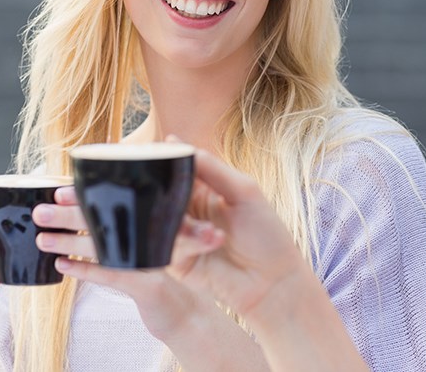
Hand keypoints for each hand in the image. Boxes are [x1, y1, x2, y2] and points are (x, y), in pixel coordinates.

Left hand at [34, 187, 205, 340]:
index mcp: (149, 224)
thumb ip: (120, 238)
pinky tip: (63, 266)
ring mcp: (151, 260)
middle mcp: (152, 236)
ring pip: (104, 246)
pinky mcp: (150, 287)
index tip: (58, 190)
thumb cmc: (159, 280)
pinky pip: (112, 276)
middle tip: (40, 212)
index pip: (114, 203)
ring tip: (43, 239)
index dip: (85, 196)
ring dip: (71, 241)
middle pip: (105, 220)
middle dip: (70, 214)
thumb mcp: (143, 255)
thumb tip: (84, 227)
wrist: (190, 314)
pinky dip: (86, 270)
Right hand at [168, 149, 313, 321]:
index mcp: (204, 188)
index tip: (153, 151)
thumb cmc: (266, 235)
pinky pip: (165, 245)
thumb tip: (173, 142)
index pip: (176, 168)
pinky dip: (189, 241)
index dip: (164, 160)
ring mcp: (180, 236)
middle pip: (160, 192)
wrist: (272, 283)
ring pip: (159, 218)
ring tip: (214, 230)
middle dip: (162, 191)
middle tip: (173, 191)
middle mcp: (188, 210)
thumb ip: (211, 168)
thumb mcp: (243, 192)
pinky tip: (214, 241)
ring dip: (184, 221)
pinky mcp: (175, 261)